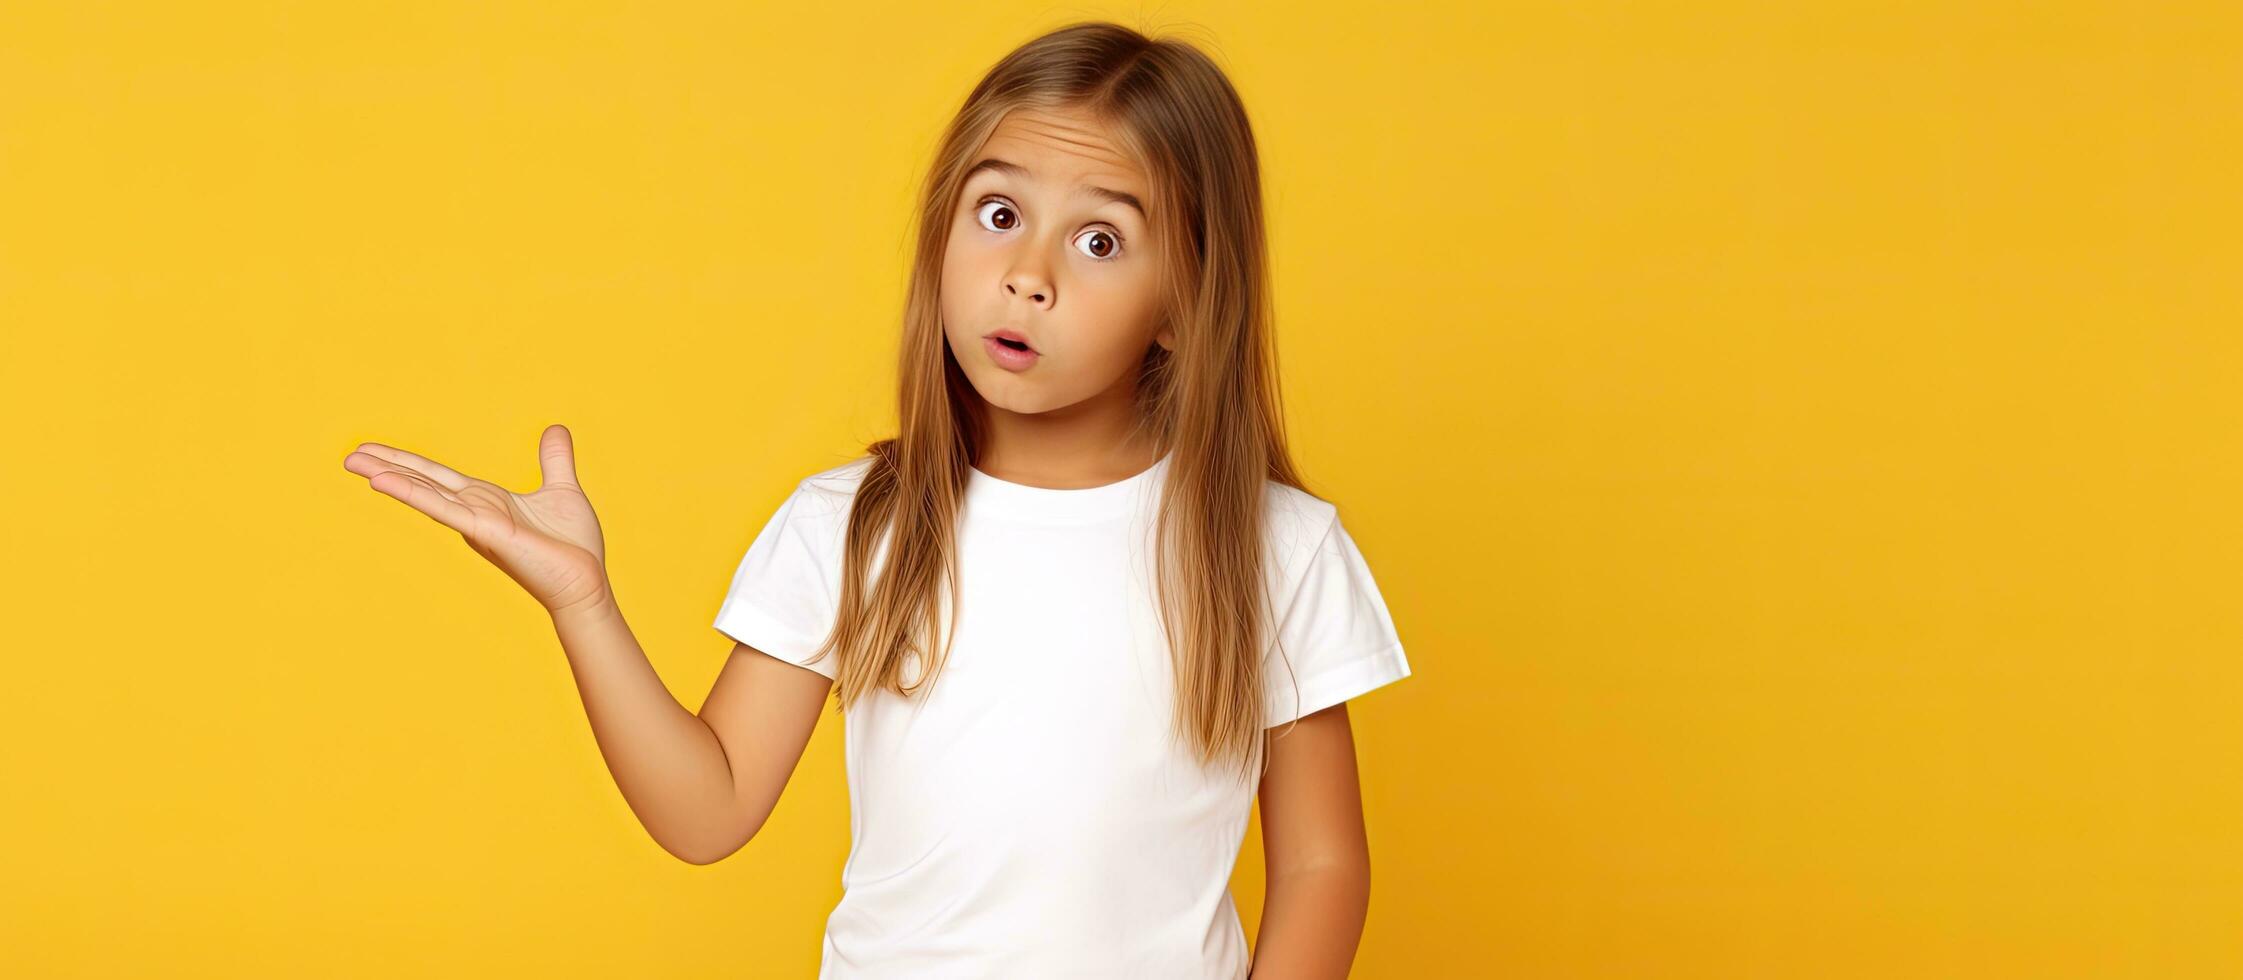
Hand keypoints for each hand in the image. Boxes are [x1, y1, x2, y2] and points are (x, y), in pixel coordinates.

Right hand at [344, 424, 611, 616]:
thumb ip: (553, 459)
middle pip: (422, 481)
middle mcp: (474, 510)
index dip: (407, 462)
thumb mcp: (561, 489)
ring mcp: (476, 522)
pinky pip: (444, 509)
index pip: (437, 476)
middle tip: (348, 455)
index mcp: (485, 499)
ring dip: (389, 477)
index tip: (374, 448)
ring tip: (353, 463)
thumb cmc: (572, 545)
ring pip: (425, 493)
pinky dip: (414, 494)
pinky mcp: (486, 532)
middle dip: (386, 466)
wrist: (586, 583)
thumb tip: (555, 428)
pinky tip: (384, 482)